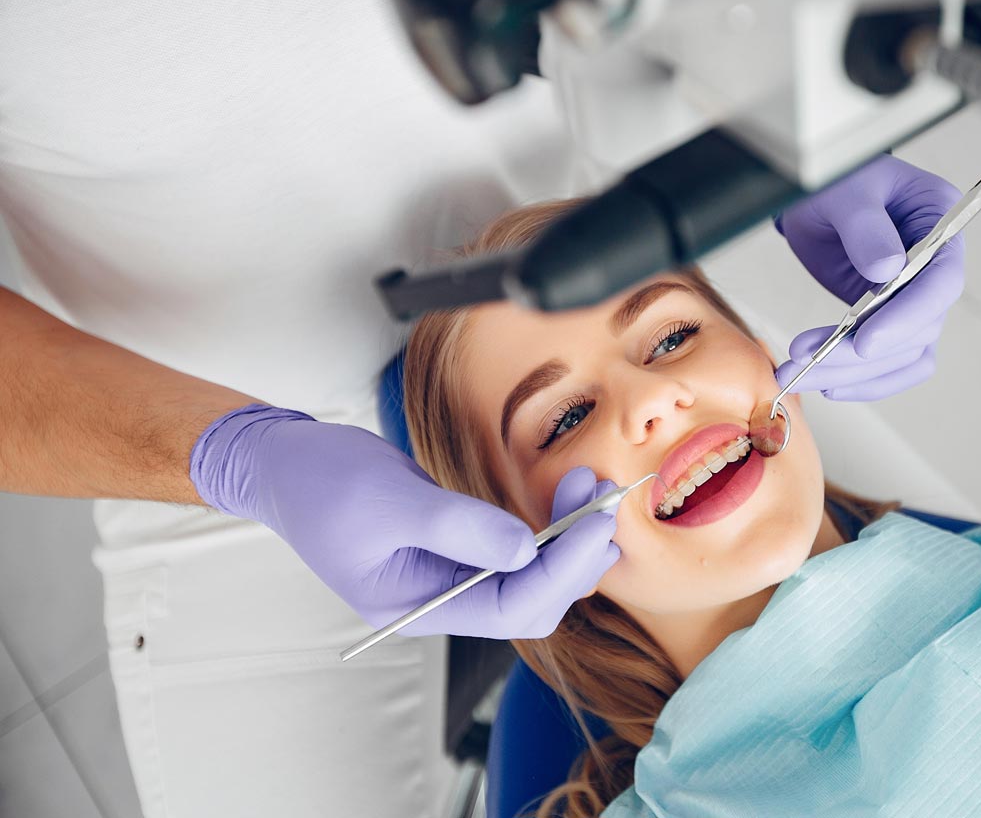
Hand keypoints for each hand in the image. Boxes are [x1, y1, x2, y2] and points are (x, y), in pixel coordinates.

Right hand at [190, 405, 618, 637]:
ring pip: (530, 576)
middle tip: (604, 501)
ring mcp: (450, 575)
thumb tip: (526, 549)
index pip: (509, 609)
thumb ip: (459, 527)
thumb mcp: (391, 499)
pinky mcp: (458, 546)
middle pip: (530, 600)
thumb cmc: (321, 482)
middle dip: (574, 556)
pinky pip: (517, 550)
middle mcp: (439, 601)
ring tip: (589, 489)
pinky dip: (548, 526)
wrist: (284, 462)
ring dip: (568, 538)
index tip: (595, 526)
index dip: (560, 572)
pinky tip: (567, 496)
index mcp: (416, 607)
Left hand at [775, 155, 963, 400]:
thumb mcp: (845, 192)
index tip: (864, 342)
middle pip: (919, 328)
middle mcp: (939, 265)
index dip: (907, 317)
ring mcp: (917, 296)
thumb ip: (865, 226)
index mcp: (940, 221)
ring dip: (852, 372)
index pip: (942, 281)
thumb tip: (887, 270)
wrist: (817, 200)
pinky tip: (827, 383)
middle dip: (860, 354)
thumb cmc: (836, 182)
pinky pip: (894, 362)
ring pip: (902, 354)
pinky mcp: (894, 319)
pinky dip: (863, 380)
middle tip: (806, 362)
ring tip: (797, 374)